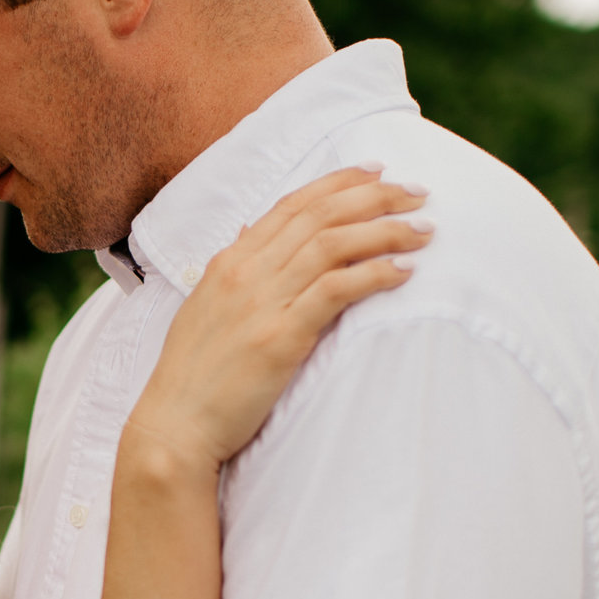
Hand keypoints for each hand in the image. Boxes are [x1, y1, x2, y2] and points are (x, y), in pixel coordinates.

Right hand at [129, 168, 428, 468]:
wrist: (175, 425)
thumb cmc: (192, 376)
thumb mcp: (204, 308)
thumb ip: (230, 270)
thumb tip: (244, 232)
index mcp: (229, 262)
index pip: (292, 205)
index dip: (338, 182)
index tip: (377, 173)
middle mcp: (245, 272)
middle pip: (320, 215)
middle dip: (375, 197)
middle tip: (416, 193)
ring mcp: (262, 303)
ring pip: (333, 244)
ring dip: (386, 232)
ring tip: (423, 232)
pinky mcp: (280, 338)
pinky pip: (336, 290)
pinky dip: (374, 274)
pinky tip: (402, 272)